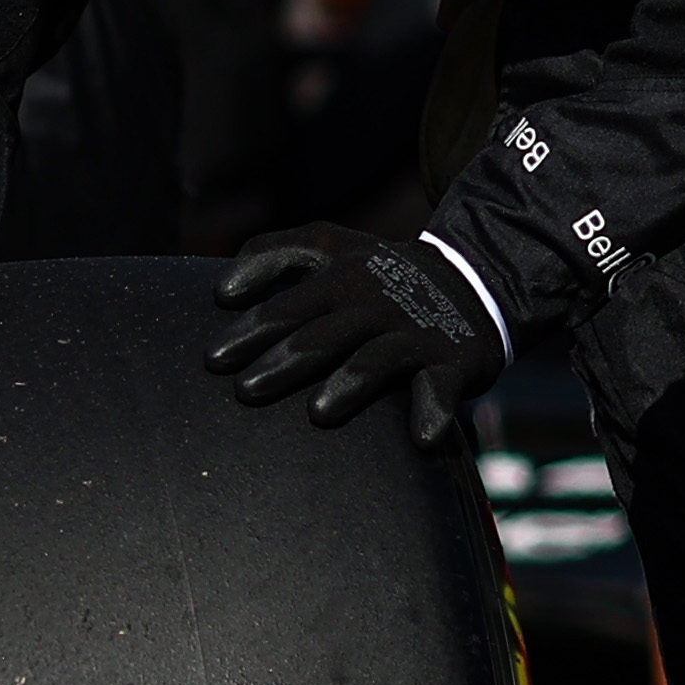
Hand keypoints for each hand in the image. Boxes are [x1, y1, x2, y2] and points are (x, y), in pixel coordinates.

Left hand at [206, 221, 504, 449]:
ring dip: (350, 383)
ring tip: (318, 412)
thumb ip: (271, 254)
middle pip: (322, 335)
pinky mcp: (451, 360)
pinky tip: (420, 438)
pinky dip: (434, 410)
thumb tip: (221, 291)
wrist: (471, 278)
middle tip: (245, 391)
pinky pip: (441, 387)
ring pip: (377, 358)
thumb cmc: (376, 274)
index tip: (213, 360)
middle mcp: (373, 305)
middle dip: (284, 362)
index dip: (249, 332)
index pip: (285, 307)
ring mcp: (413, 333)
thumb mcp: (328, 246)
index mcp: (338, 278)